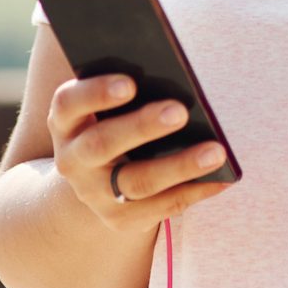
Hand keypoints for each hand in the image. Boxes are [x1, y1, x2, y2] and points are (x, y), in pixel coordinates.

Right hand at [47, 73, 230, 232]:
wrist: (94, 176)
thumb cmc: (112, 118)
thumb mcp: (107, 102)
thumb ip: (128, 85)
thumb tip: (172, 69)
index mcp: (66, 120)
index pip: (69, 103)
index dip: (96, 93)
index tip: (130, 83)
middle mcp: (73, 159)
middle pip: (102, 144)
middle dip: (143, 127)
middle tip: (181, 112)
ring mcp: (94, 193)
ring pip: (136, 182)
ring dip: (179, 166)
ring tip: (216, 151)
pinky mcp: (119, 218)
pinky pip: (159, 208)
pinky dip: (193, 191)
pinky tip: (221, 178)